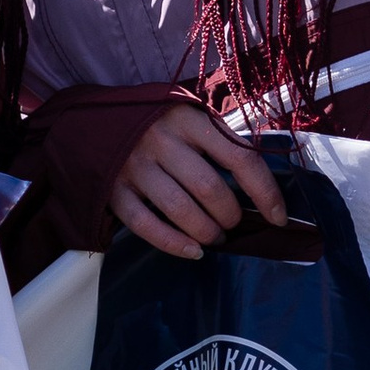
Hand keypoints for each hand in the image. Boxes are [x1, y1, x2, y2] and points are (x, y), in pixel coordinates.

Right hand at [109, 101, 287, 259]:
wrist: (90, 120)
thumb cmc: (154, 123)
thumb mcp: (188, 118)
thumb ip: (219, 142)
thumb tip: (263, 187)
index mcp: (189, 119)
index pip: (240, 158)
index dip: (266, 193)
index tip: (278, 217)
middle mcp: (162, 140)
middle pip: (211, 189)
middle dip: (230, 216)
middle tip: (231, 224)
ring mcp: (134, 165)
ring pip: (181, 210)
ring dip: (207, 232)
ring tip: (213, 237)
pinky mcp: (113, 190)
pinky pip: (146, 225)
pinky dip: (173, 244)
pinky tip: (192, 251)